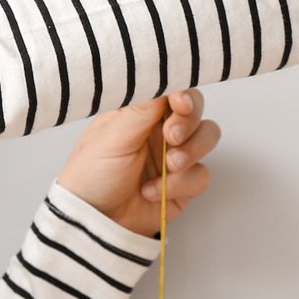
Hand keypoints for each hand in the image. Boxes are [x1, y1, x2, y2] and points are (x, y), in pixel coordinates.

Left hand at [55, 88, 222, 237]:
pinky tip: (153, 191)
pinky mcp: (183, 185)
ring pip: (207, 138)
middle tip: (171, 136)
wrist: (93, 222)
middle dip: (189, 123)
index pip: (173, 90)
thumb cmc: (92, 175)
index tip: (180, 103)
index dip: (183, 94)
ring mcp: (174, 156)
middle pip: (197, 111)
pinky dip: (181, 184)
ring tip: (168, 165)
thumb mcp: (112, 136)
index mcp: (140, 112)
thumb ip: (142, 108)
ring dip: (191, 151)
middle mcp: (160, 130)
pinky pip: (201, 175)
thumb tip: (164, 76)